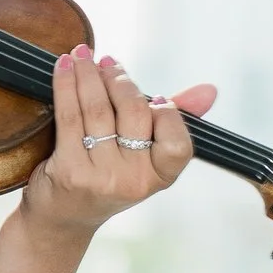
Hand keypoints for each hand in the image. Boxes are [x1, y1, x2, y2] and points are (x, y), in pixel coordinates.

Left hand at [22, 44, 214, 243]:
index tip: (155, 96)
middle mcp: (133, 180)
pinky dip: (66, 85)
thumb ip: (176, 121)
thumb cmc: (107, 177)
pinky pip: (70, 116)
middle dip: (119, 80)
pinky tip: (65, 66)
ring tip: (82, 54)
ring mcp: (100, 177)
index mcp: (160, 177)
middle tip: (106, 62)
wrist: (62, 218)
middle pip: (134, 113)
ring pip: (98, 110)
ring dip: (88, 74)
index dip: (168, 115)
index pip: (178, 142)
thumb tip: (210, 91)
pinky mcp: (69, 169)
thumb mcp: (144, 156)